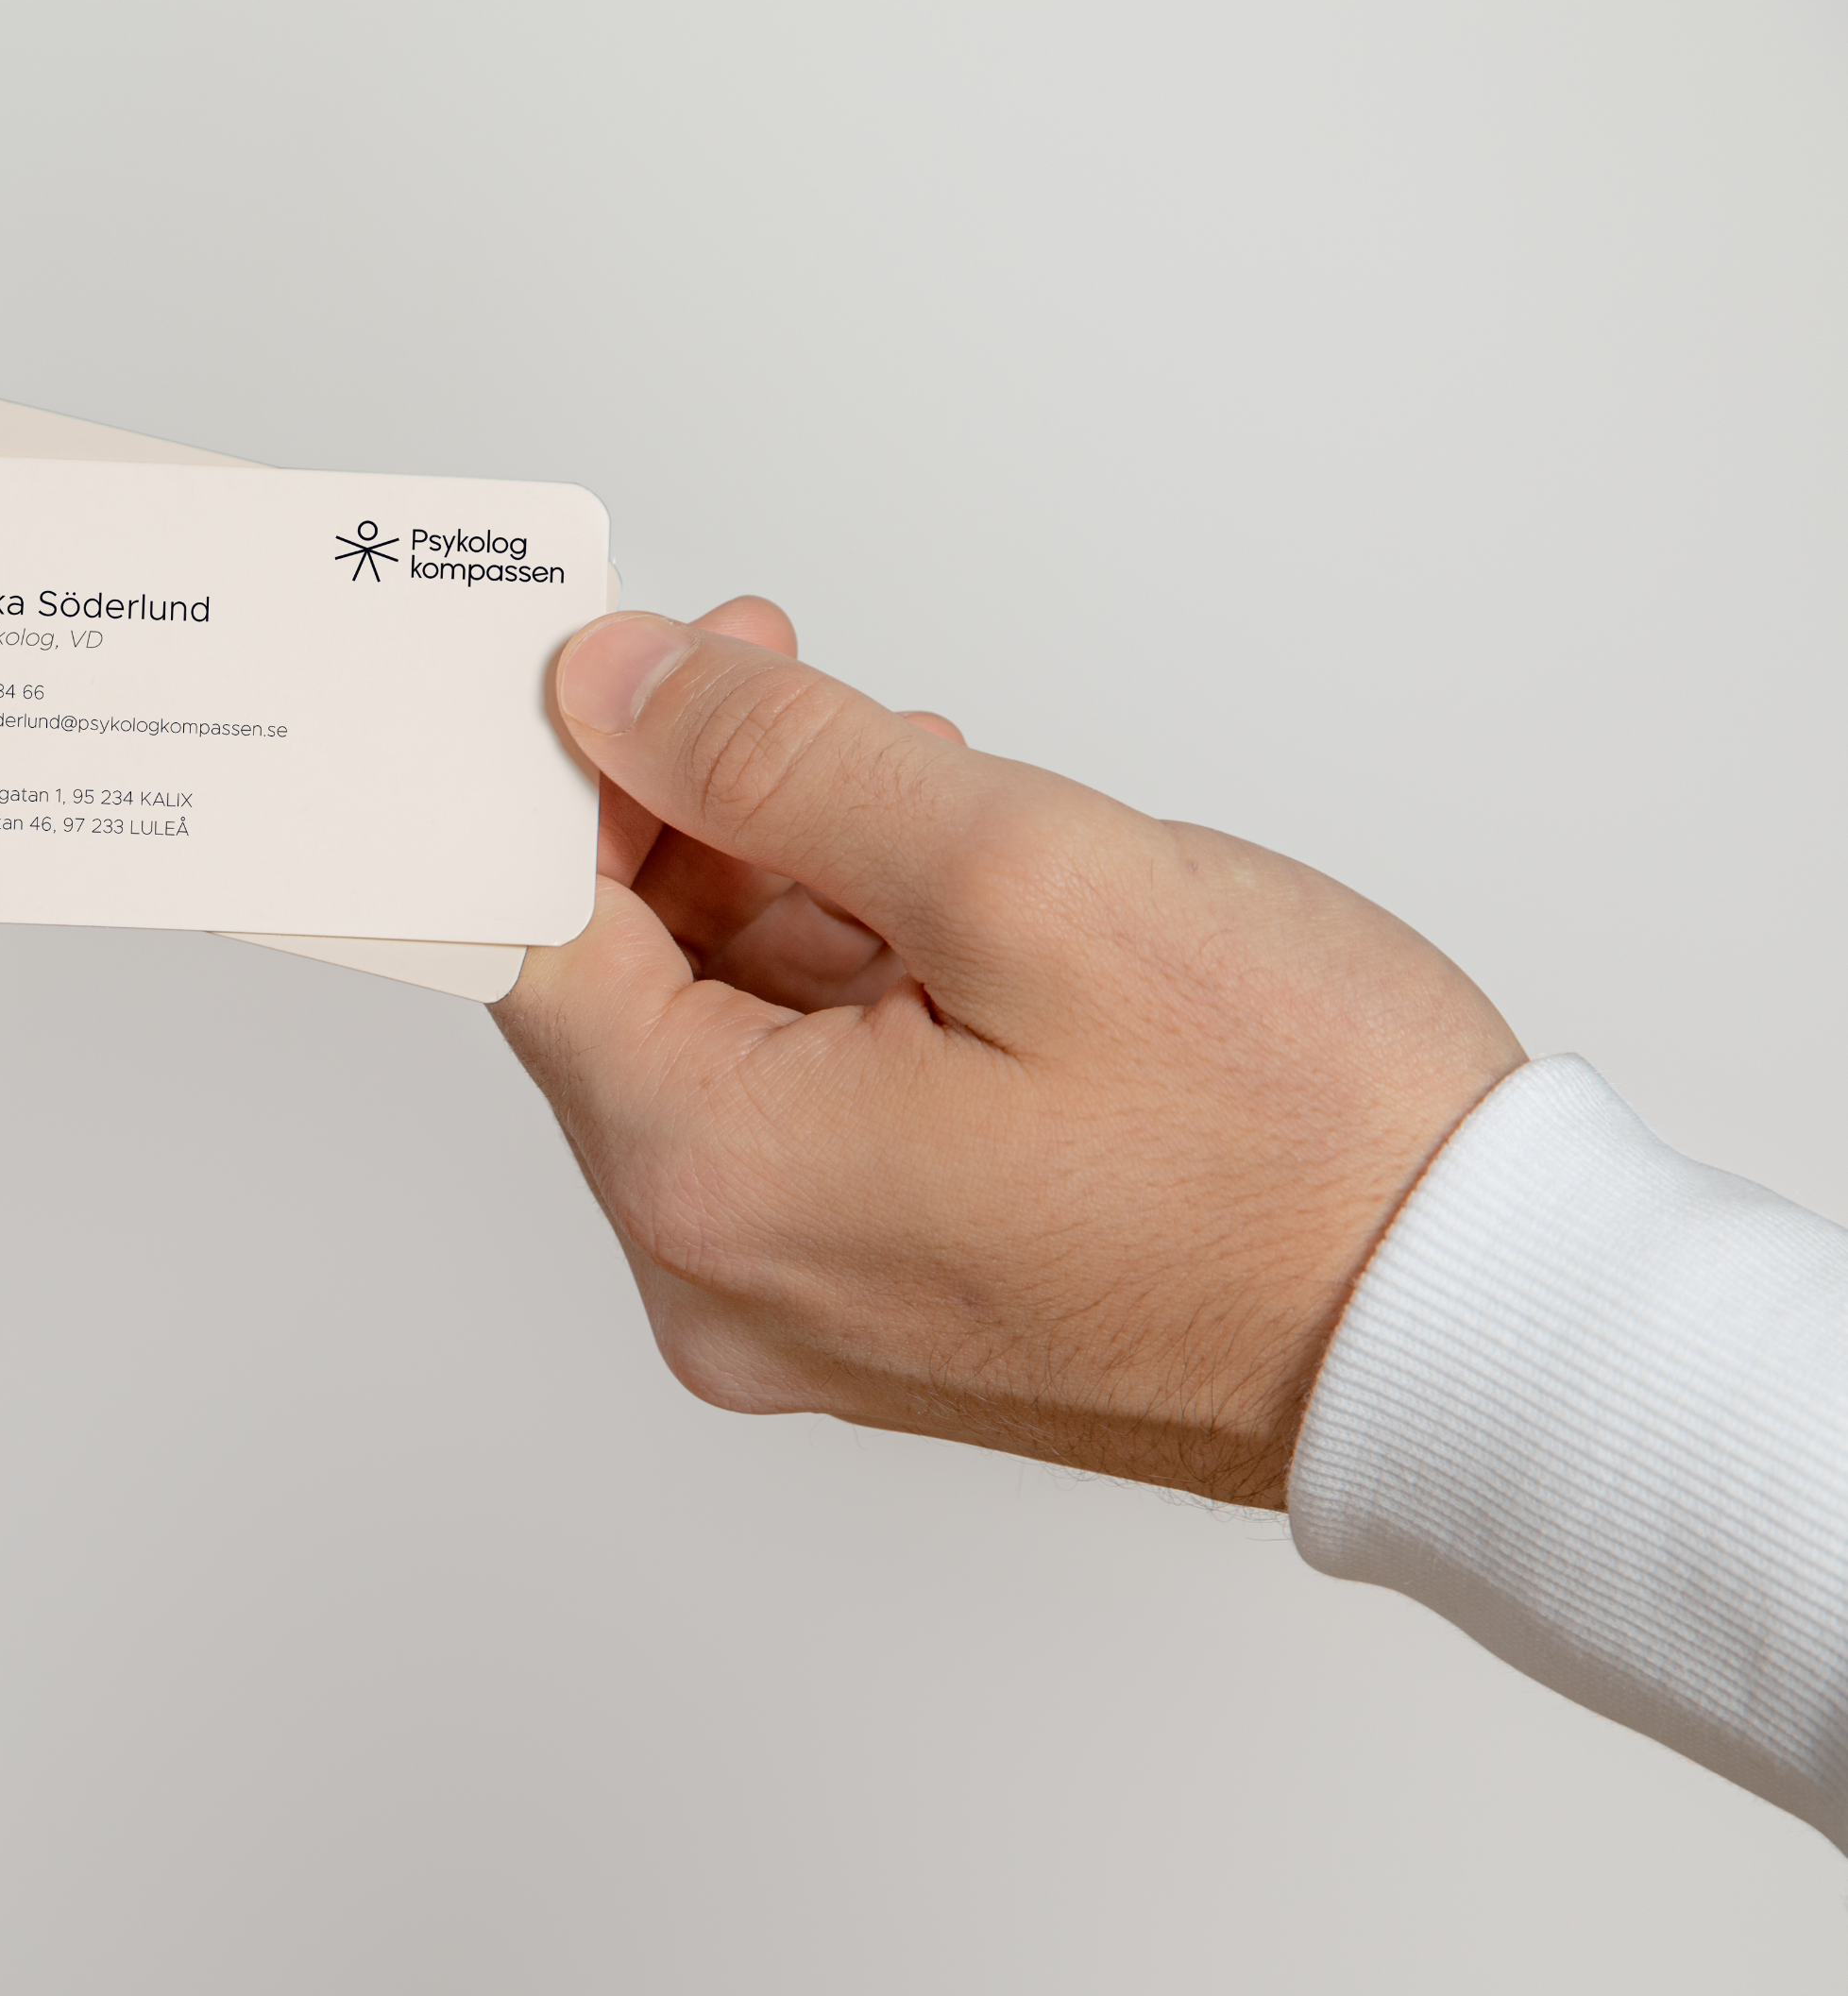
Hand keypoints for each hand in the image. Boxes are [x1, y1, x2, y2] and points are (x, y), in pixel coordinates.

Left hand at [493, 602, 1523, 1504]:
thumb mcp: (1029, 875)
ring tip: (902, 775)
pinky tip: (933, 895)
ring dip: (773, 886)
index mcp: (717, 1179)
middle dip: (677, 812)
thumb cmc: (1297, 1139)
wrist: (1466, 1331)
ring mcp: (801, 1306)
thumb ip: (782, 761)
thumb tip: (614, 690)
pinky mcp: (882, 1302)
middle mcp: (721, 1275)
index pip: (529, 939)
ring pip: (713, 1041)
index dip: (555, 775)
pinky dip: (840, 987)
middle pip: (615, 992)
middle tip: (771, 670)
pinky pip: (798, 1111)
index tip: (605, 664)